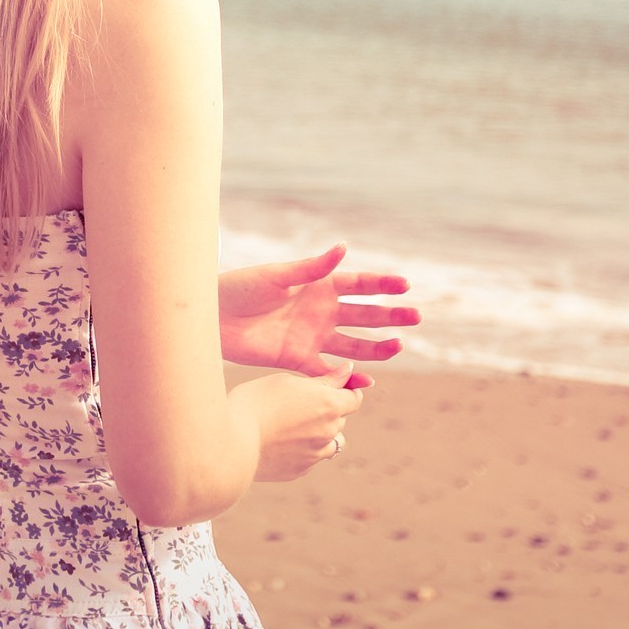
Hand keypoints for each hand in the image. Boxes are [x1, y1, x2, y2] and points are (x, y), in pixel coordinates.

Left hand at [219, 245, 417, 388]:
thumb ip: (312, 267)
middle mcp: (321, 311)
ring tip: (400, 347)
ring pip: (354, 344)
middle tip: (416, 318)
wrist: (212, 318)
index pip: (358, 284)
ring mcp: (313, 337)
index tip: (406, 285)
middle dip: (390, 317)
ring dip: (377, 347)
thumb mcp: (276, 275)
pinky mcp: (299, 359)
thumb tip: (343, 247)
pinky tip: (367, 380)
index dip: (382, 285)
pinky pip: (329, 371)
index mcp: (318, 285)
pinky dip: (348, 376)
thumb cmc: (240, 287)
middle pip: (364, 315)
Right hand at [233, 366, 362, 482]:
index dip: (346, 391)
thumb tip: (349, 371)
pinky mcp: (299, 470)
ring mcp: (315, 455)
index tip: (332, 387)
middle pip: (340, 419)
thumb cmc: (256, 401)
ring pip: (330, 442)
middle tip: (298, 402)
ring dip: (320, 433)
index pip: (354, 399)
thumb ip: (324, 379)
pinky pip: (310, 458)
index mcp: (329, 405)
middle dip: (328, 410)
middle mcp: (328, 432)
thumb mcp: (288, 381)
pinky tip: (278, 442)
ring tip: (291, 426)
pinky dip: (302, 449)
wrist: (230, 442)